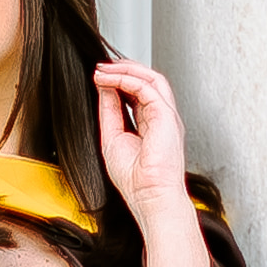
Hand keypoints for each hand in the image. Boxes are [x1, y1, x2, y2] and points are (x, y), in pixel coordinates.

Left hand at [92, 56, 214, 266]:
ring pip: (152, 78)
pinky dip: (126, 79)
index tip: (98, 76)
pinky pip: (147, 88)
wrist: (149, 198)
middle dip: (123, 69)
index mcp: (153, 124)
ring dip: (125, 69)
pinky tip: (109, 79)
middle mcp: (163, 117)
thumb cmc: (136, 180)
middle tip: (100, 68)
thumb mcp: (113, 138)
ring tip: (103, 69)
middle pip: (148, 80)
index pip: (139, 92)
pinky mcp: (166, 116)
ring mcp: (167, 115)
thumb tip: (103, 87)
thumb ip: (110, 111)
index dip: (119, 80)